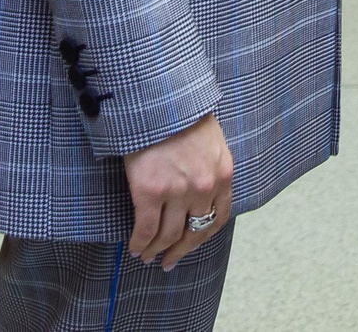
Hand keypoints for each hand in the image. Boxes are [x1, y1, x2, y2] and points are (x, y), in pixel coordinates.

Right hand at [125, 111, 232, 271]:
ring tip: (147, 256)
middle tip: (168, 261)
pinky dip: (139, 242)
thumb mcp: (210, 139)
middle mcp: (204, 187)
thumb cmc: (180, 112)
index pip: (219, 217)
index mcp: (223, 174)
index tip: (191, 245)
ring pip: (168, 235)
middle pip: (194, 231)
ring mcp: (177, 191)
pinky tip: (134, 247)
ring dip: (156, 250)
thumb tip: (200, 192)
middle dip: (180, 250)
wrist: (157, 97)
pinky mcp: (149, 191)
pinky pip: (145, 228)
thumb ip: (210, 166)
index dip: (202, 236)